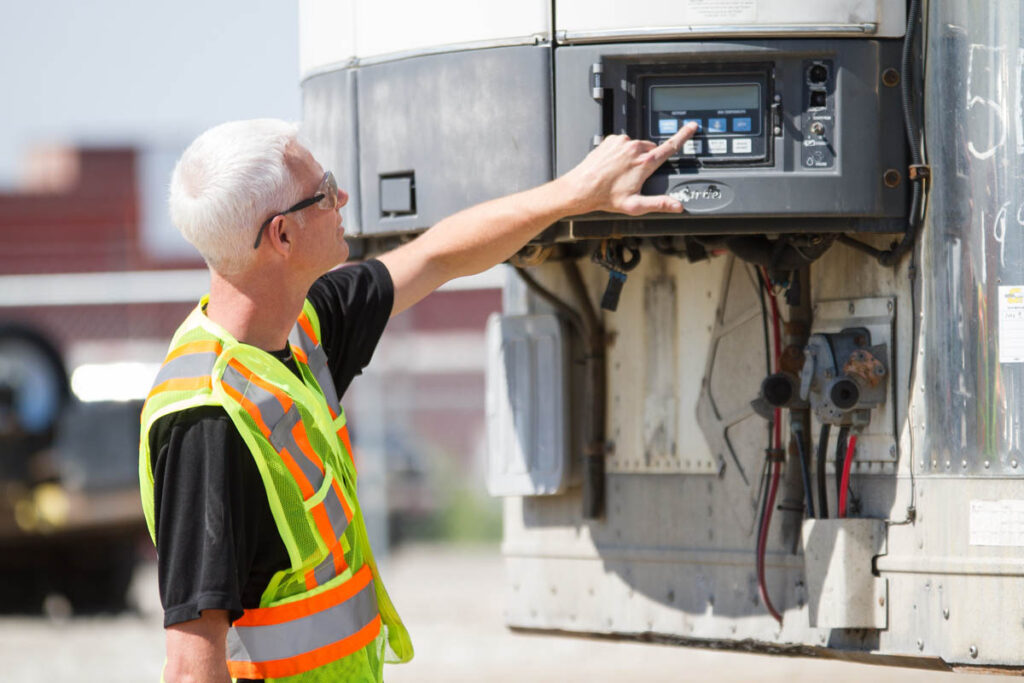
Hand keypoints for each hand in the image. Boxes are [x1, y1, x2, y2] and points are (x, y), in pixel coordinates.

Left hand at [561, 122, 698, 215]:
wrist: (581, 188)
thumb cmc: (605, 197)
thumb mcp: (635, 205)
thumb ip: (659, 204)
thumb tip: (677, 206)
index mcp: (645, 163)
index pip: (670, 146)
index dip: (684, 136)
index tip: (692, 127)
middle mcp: (634, 148)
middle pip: (651, 150)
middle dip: (649, 160)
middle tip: (636, 176)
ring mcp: (621, 143)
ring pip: (637, 146)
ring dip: (634, 157)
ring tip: (622, 173)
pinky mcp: (610, 140)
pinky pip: (622, 144)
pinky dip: (621, 153)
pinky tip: (614, 166)